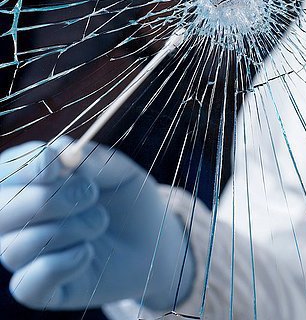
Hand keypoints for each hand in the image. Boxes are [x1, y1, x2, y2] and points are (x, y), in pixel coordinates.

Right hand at [0, 138, 194, 310]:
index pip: (6, 171)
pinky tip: (87, 252)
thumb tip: (62, 153)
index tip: (55, 163)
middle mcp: (19, 218)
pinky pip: (27, 284)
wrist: (153, 239)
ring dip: (65, 231)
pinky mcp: (41, 290)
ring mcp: (27, 256)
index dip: (25, 166)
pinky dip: (60, 266)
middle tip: (89, 194)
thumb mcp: (117, 170)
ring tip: (99, 221)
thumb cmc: (125, 197)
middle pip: (0, 211)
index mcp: (31, 180)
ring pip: (14, 248)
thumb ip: (90, 159)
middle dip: (46, 200)